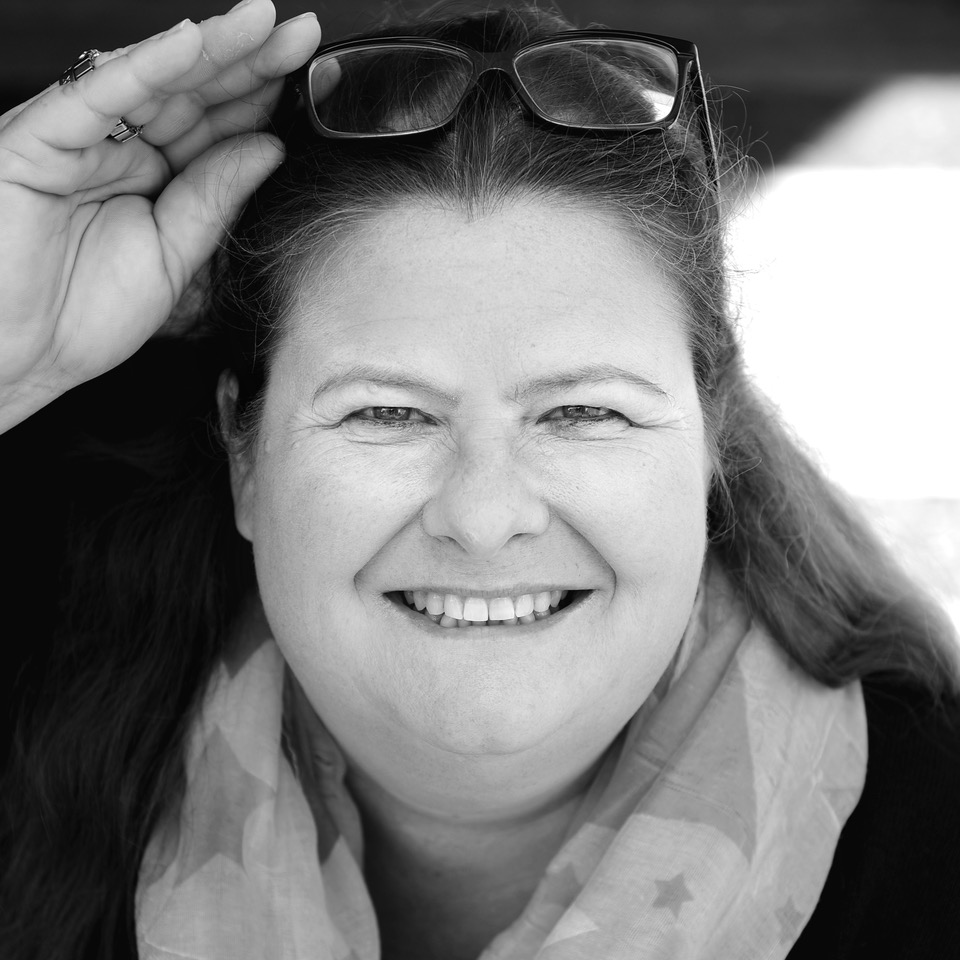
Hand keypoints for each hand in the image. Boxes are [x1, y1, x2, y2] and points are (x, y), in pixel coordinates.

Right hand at [0, 0, 321, 430]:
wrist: (17, 357)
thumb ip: (215, 199)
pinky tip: (193, 44)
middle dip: (249, 61)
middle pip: (194, 93)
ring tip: (264, 26)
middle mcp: (119, 147)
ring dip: (211, 49)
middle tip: (300, 33)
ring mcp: (81, 138)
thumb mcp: (175, 257)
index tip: (308, 74)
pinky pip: (98, 95)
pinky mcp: (40, 138)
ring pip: (154, 81)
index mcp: (154, 176)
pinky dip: (146, 67)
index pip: (216, 125)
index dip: (261, 97)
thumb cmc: (82, 316)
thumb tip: (268, 148)